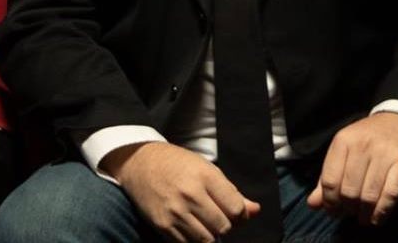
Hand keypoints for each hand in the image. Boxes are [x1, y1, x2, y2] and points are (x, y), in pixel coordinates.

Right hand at [102, 141, 259, 241]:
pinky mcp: (163, 225)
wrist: (141, 163)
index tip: (234, 211)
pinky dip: (193, 240)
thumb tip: (255, 210)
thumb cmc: (177, 163)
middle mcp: (191, 194)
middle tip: (218, 216)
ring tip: (204, 221)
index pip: (235, 208)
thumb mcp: (206, 169)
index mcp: (205, 176)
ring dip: (210, 235)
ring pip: (207, 240)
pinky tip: (191, 226)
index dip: (239, 214)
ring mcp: (176, 212)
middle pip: (223, 227)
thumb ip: (231, 192)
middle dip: (225, 226)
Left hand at [306, 112, 397, 226]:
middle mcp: (362, 145)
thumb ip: (327, 176)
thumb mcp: (344, 150)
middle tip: (350, 213)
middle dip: (347, 209)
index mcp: (343, 140)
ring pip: (369, 195)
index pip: (329, 180)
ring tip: (363, 218)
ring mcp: (384, 153)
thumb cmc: (367, 139)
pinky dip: (382, 212)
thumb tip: (312, 204)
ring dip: (364, 214)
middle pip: (349, 190)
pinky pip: (390, 194)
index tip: (333, 210)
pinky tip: (377, 218)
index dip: (329, 201)